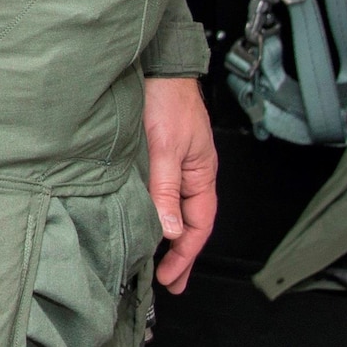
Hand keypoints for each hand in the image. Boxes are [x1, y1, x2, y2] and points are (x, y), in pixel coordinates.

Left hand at [144, 76, 217, 294]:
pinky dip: (156, 210)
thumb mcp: (165, 148)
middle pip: (189, 222)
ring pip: (174, 208)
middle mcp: (191, 172)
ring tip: (155, 258)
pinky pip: (162, 191)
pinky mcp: (159, 154)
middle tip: (167, 280)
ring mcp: (176, 164)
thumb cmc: (167, 99)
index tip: (169, 277)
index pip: (198, 226)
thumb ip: (165, 189)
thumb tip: (169, 230)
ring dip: (166, 233)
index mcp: (201, 174)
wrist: (158, 66)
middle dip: (179, 253)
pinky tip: (145, 217)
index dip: (184, 255)